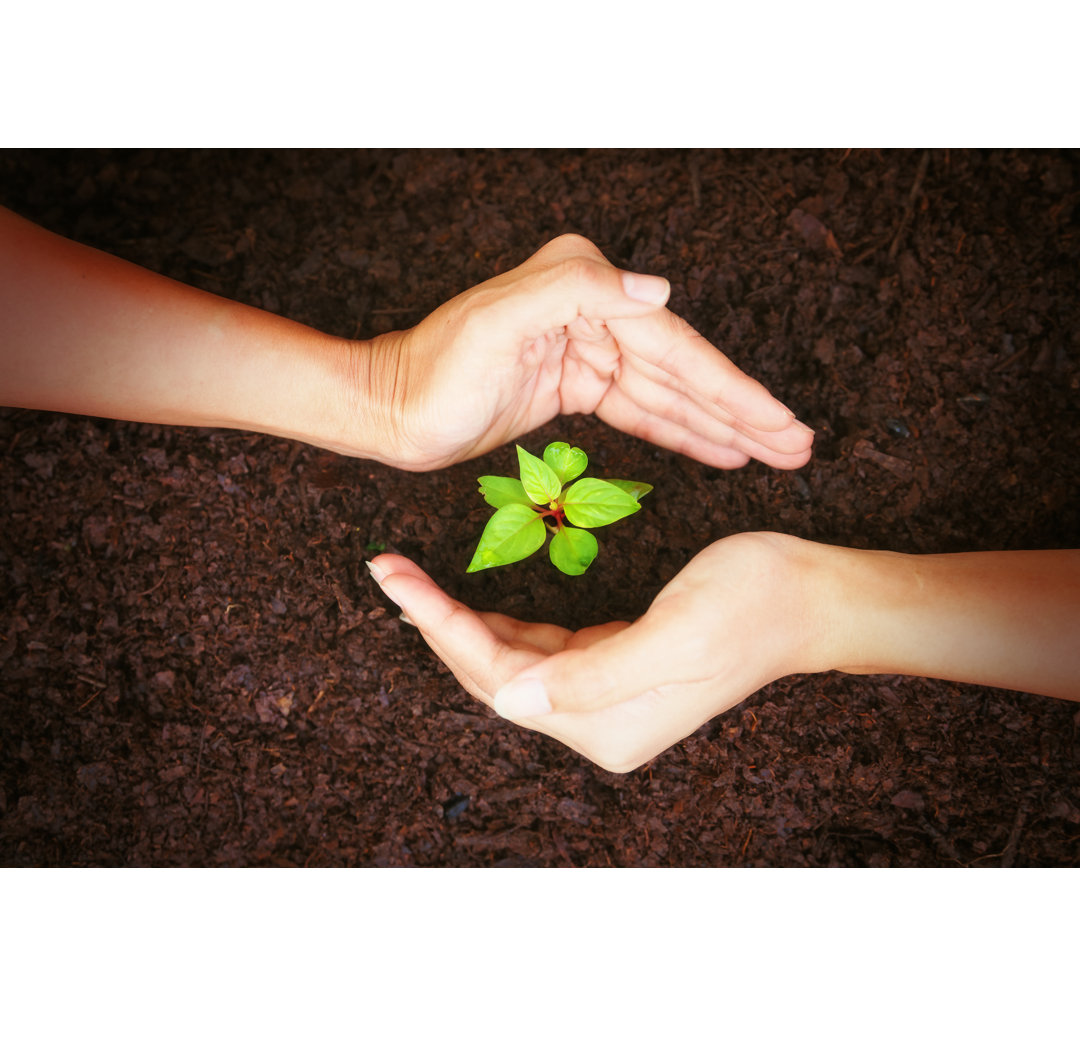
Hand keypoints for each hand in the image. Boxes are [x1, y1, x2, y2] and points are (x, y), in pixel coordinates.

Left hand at [359, 234, 813, 470]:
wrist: (393, 411)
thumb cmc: (435, 372)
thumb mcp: (496, 324)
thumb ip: (575, 291)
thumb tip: (660, 292)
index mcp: (580, 287)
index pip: (673, 346)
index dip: (731, 389)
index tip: (779, 423)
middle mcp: (590, 308)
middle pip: (682, 370)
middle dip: (742, 411)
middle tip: (798, 445)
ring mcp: (585, 347)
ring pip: (668, 394)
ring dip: (721, 425)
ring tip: (775, 452)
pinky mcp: (574, 384)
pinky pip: (639, 409)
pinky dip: (680, 430)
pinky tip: (718, 448)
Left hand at [368, 533, 827, 770]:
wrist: (809, 598)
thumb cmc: (751, 604)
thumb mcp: (675, 634)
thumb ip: (593, 676)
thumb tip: (512, 703)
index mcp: (606, 722)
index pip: (499, 678)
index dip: (442, 627)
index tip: (394, 579)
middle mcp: (599, 722)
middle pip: (495, 675)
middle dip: (438, 623)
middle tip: (389, 571)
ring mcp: (607, 700)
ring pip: (512, 664)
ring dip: (463, 624)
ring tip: (414, 582)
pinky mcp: (616, 668)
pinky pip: (542, 653)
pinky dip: (505, 627)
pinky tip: (478, 604)